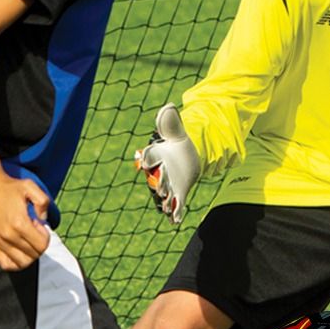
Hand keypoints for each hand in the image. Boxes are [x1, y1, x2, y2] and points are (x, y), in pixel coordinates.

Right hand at [0, 171, 51, 270]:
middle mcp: (8, 236)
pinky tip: (18, 249)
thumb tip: (44, 219)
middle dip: (38, 242)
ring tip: (25, 238)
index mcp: (19, 223)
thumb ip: (43, 201)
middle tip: (32, 229)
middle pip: (34, 254)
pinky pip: (6, 264)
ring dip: (29, 253)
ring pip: (23, 263)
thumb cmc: (9, 187)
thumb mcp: (30, 187)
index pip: (42, 245)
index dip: (45, 236)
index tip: (38, 224)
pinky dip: (16, 262)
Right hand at [134, 103, 200, 224]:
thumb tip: (169, 106)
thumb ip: (171, 122)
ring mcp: (167, 185)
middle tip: (161, 188)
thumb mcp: (175, 130)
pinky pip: (175, 205)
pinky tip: (176, 221)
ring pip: (163, 195)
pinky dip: (175, 213)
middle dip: (158, 184)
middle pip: (155, 179)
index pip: (148, 158)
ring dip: (165, 201)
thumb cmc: (176, 142)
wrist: (187, 154)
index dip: (146, 160)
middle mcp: (157, 173)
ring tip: (168, 206)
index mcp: (155, 156)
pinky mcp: (178, 194)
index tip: (143, 162)